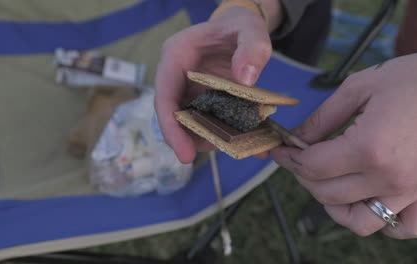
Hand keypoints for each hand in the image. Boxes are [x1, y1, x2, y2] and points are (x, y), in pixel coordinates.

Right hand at [154, 7, 271, 163]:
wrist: (240, 29)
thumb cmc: (241, 26)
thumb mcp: (251, 30)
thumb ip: (252, 49)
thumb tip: (246, 80)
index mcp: (176, 56)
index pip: (164, 97)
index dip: (171, 128)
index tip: (185, 155)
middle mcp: (177, 76)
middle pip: (175, 116)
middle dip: (192, 140)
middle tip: (217, 154)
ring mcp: (189, 90)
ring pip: (192, 123)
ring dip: (212, 140)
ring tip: (240, 149)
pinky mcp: (203, 100)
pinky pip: (210, 121)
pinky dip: (226, 134)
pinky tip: (249, 143)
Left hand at [272, 44, 416, 238]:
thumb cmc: (414, 78)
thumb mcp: (358, 87)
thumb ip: (322, 118)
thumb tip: (296, 138)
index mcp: (368, 147)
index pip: (313, 167)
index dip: (288, 157)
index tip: (279, 147)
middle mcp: (387, 177)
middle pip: (325, 193)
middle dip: (301, 174)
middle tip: (297, 155)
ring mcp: (406, 190)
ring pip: (355, 220)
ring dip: (330, 204)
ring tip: (324, 179)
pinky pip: (397, 227)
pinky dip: (376, 221)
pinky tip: (362, 200)